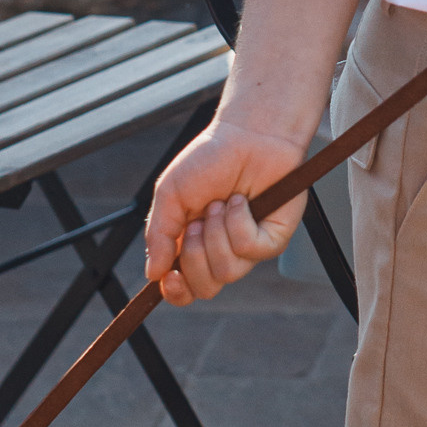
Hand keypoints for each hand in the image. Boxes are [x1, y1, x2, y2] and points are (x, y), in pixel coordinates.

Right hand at [145, 115, 311, 304]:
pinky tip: (240, 201)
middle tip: (196, 222)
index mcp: (192, 244)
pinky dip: (239, 224)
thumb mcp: (170, 194)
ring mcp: (248, 247)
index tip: (169, 277)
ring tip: (220, 203)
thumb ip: (159, 235)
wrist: (248, 135)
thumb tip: (152, 273)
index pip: (184, 287)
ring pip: (228, 272)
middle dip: (194, 256)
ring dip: (216, 235)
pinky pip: (251, 250)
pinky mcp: (273, 238)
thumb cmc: (210, 158)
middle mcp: (220, 250)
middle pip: (205, 287)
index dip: (176, 291)